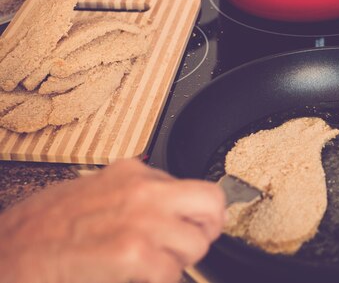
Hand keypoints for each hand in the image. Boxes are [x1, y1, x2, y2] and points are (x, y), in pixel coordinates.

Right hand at [0, 158, 225, 282]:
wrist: (7, 253)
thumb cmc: (44, 228)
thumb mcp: (97, 192)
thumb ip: (137, 195)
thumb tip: (171, 209)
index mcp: (134, 173)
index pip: (196, 187)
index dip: (200, 214)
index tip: (196, 225)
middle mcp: (143, 190)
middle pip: (211, 204)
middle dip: (207, 229)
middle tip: (190, 245)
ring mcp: (140, 219)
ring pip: (196, 244)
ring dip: (178, 262)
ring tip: (150, 266)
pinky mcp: (132, 253)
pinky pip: (171, 272)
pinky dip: (160, 280)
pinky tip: (135, 277)